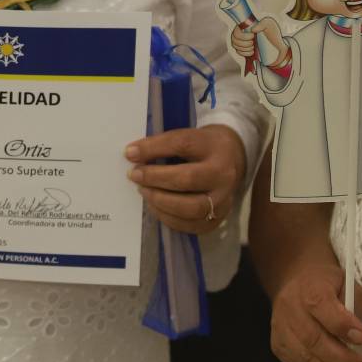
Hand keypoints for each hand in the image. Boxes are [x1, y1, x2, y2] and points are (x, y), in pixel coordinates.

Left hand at [124, 125, 246, 234]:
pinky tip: (155, 206)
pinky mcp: (217, 219)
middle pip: (188, 179)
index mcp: (214, 147)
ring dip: (160, 200)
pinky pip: (189, 224)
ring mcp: (223, 200)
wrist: (231, 161)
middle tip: (134, 175)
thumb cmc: (201, 148)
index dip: (153, 148)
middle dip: (155, 178)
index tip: (130, 153)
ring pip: (190, 207)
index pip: (182, 144)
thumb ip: (163, 144)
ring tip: (143, 191)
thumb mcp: (187, 137)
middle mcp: (224, 175)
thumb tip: (132, 155)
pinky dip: (167, 217)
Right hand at [229, 17, 282, 60]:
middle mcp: (243, 32)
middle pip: (234, 39)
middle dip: (244, 44)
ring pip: (235, 46)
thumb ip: (262, 24)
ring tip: (253, 48)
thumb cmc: (274, 33)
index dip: (242, 36)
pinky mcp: (245, 49)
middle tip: (253, 43)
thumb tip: (253, 29)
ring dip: (244, 49)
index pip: (236, 31)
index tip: (253, 36)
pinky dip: (244, 53)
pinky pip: (238, 51)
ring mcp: (243, 41)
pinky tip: (252, 52)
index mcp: (247, 26)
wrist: (279, 46)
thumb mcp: (270, 25)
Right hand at [270, 260, 361, 361]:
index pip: (321, 307)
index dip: (342, 325)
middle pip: (314, 339)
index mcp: (309, 288)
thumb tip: (359, 336)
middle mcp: (290, 309)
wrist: (295, 283)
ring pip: (307, 359)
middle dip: (343, 360)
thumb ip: (356, 304)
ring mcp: (281, 330)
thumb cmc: (327, 285)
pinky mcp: (279, 346)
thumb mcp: (347, 284)